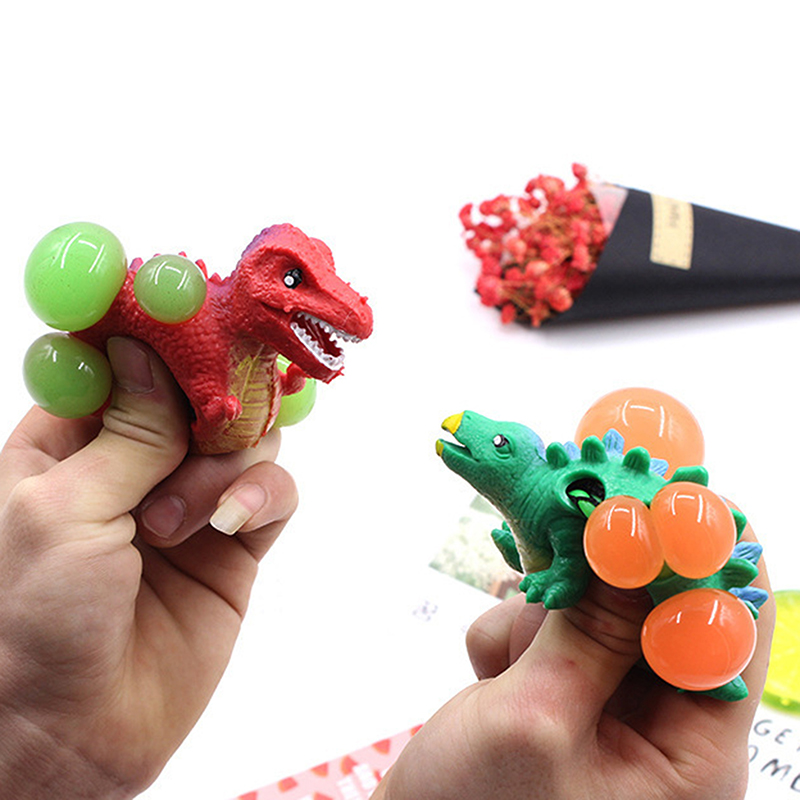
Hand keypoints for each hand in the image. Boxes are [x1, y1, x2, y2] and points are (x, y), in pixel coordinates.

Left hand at [0, 338, 297, 797]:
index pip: (123, 362)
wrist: (69, 737)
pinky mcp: (233, 545)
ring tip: (181, 521)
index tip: (194, 310)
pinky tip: (230, 527)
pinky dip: (260, 497)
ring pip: (243, 438)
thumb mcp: (62, 511)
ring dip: (225, 464)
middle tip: (217, 410)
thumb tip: (147, 347)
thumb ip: (125, 431)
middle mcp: (133, 464)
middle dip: (211, 398)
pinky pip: (271, 494)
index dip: (158, 333)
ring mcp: (188, 502)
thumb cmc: (28, 622)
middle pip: (198, 392)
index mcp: (68, 443)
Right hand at [374, 528, 773, 799]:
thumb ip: (591, 630)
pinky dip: (515, 634)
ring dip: (541, 618)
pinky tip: (487, 676)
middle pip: (655, 613)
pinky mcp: (561, 689)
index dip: (710, 558)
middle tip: (561, 533)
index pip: (730, 639)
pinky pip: (552, 626)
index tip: (672, 490)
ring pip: (594, 610)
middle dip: (601, 582)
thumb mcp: (537, 720)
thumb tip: (638, 539)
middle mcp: (657, 730)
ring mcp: (604, 704)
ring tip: (499, 671)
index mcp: (688, 759)